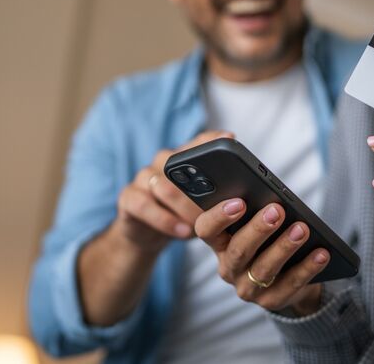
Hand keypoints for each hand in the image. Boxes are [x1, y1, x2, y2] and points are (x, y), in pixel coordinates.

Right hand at [114, 130, 230, 252]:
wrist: (147, 234)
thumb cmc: (182, 215)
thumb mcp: (204, 206)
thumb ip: (218, 195)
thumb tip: (244, 200)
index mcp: (183, 159)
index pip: (198, 141)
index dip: (213, 138)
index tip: (230, 138)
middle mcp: (162, 163)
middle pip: (179, 164)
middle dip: (202, 188)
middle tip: (222, 206)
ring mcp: (143, 178)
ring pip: (163, 187)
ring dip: (186, 208)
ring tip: (201, 226)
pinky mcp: (128, 198)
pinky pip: (144, 205)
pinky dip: (165, 220)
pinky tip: (182, 231)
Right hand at [195, 199, 328, 313]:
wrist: (286, 277)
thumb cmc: (268, 238)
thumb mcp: (255, 224)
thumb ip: (255, 211)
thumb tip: (271, 198)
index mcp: (219, 243)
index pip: (206, 229)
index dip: (219, 216)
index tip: (240, 202)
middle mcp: (229, 267)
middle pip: (238, 250)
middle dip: (258, 229)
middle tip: (277, 210)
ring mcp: (248, 288)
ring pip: (264, 269)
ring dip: (283, 247)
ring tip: (302, 229)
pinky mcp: (271, 301)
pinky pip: (290, 285)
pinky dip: (307, 268)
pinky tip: (321, 253)